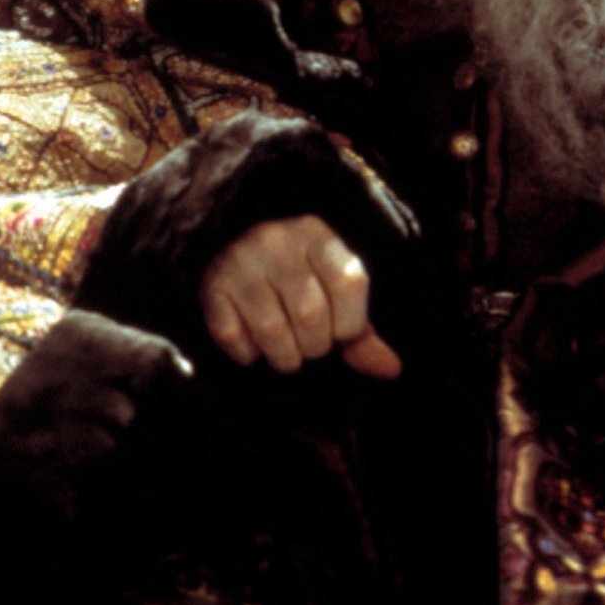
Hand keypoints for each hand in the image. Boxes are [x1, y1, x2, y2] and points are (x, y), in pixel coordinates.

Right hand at [201, 213, 402, 378]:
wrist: (230, 243)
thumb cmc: (295, 274)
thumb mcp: (331, 287)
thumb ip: (360, 331)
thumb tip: (392, 370)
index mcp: (316, 234)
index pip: (350, 284)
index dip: (350, 324)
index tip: (340, 332)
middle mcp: (277, 241)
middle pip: (311, 315)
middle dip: (314, 346)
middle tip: (307, 343)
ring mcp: (241, 261)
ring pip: (273, 333)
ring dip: (283, 357)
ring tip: (284, 350)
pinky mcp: (211, 286)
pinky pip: (234, 339)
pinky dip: (247, 353)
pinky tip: (251, 340)